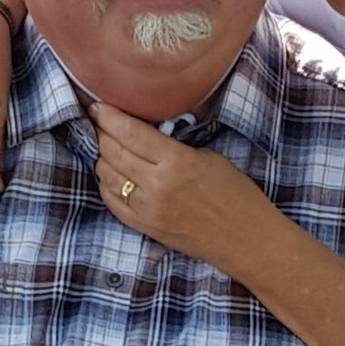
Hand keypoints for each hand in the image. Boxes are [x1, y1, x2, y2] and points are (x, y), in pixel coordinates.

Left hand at [91, 102, 281, 267]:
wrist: (245, 239)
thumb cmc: (236, 195)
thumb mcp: (209, 158)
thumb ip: (173, 147)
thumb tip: (145, 136)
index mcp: (177, 161)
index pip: (130, 133)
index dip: (109, 117)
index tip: (99, 106)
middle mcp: (157, 185)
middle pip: (113, 151)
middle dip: (101, 133)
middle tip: (99, 122)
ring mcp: (147, 209)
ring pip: (107, 175)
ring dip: (102, 157)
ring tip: (105, 146)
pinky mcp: (145, 227)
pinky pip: (112, 201)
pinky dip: (106, 184)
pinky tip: (110, 174)